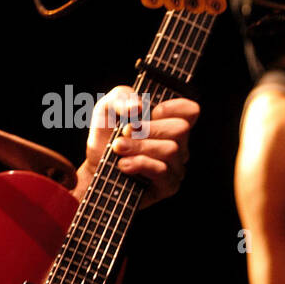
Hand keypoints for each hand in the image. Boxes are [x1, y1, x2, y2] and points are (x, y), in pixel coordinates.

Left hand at [76, 86, 198, 207]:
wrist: (93, 168)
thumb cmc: (105, 137)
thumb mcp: (107, 108)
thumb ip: (122, 97)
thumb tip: (139, 107)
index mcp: (169, 122)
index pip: (190, 111)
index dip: (174, 107)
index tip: (152, 111)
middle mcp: (178, 144)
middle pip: (180, 129)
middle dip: (148, 129)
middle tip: (124, 133)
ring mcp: (175, 166)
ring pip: (170, 150)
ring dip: (139, 147)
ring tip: (118, 150)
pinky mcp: (168, 186)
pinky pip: (162, 171)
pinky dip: (140, 164)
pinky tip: (124, 165)